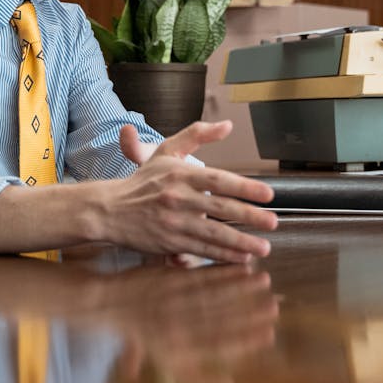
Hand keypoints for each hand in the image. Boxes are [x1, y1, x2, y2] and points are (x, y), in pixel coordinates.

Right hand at [100, 121, 277, 263]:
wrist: (110, 210)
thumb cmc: (143, 180)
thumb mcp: (167, 151)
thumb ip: (197, 135)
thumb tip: (227, 125)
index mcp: (181, 174)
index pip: (218, 179)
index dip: (245, 187)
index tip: (268, 194)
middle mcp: (178, 198)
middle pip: (220, 208)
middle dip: (249, 217)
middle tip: (273, 222)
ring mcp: (174, 223)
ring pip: (213, 233)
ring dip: (241, 242)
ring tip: (263, 247)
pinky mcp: (170, 243)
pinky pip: (201, 249)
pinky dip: (223, 255)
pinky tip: (241, 257)